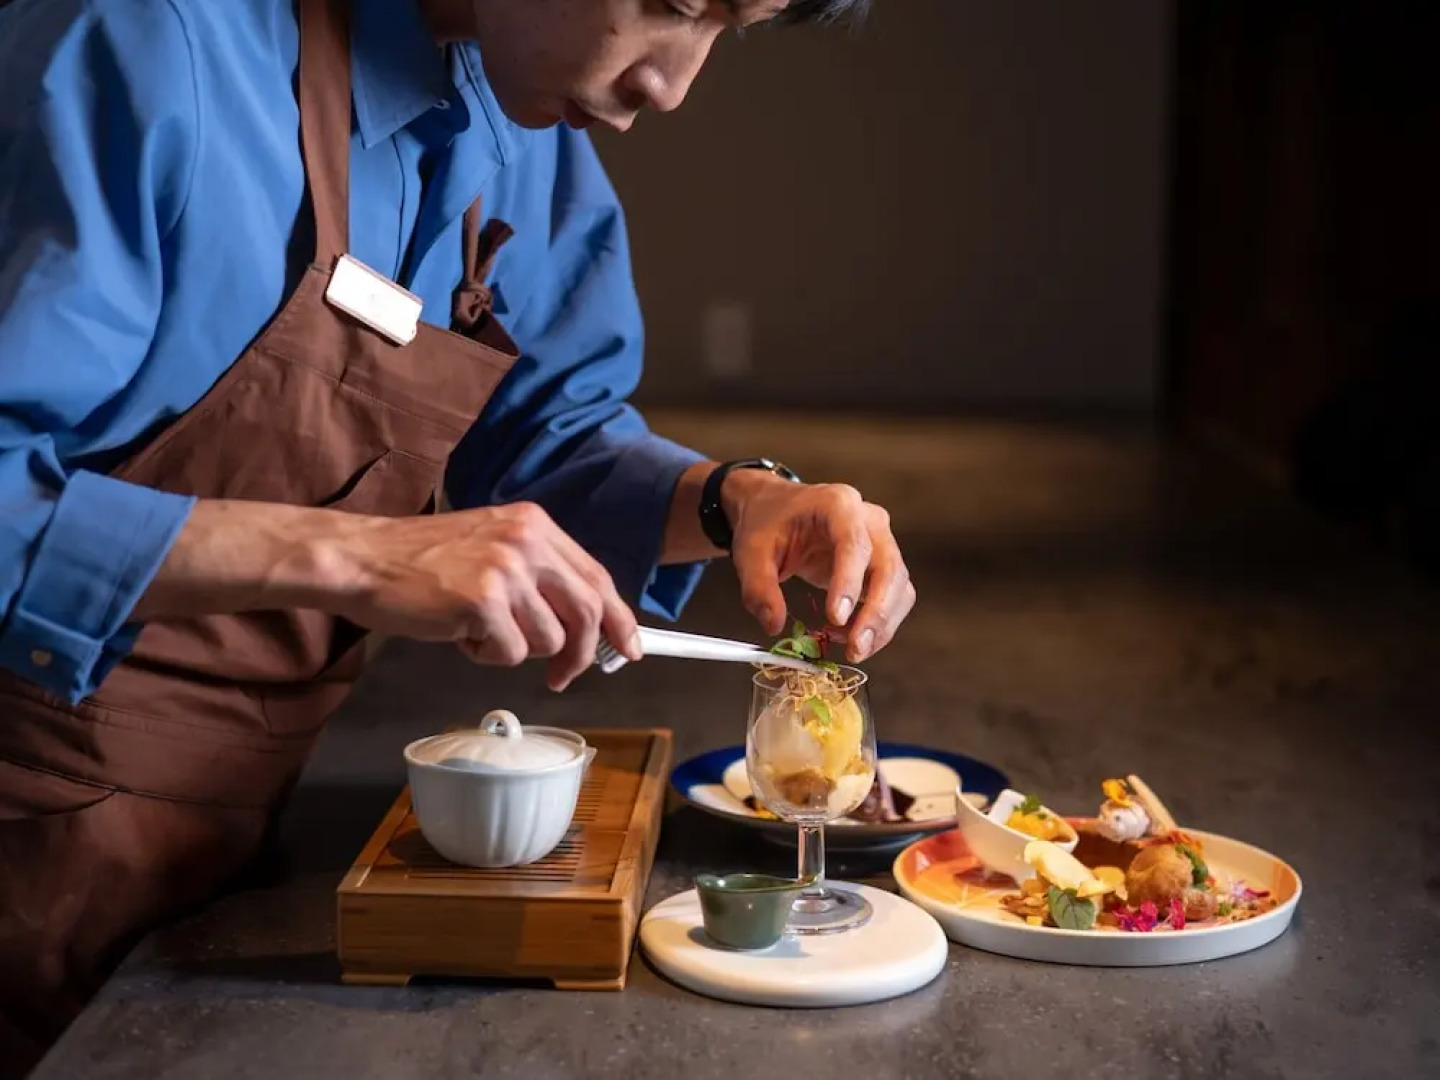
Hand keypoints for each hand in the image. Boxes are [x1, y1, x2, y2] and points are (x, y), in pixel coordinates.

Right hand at [328, 502, 638, 690]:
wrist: (362, 559)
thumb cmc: (420, 562)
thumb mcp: (491, 548)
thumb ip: (539, 576)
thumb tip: (586, 625)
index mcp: (535, 524)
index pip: (596, 576)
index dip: (618, 618)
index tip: (629, 648)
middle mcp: (527, 541)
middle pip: (587, 612)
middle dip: (582, 654)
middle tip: (563, 675)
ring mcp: (506, 569)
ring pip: (549, 640)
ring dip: (516, 650)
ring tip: (478, 630)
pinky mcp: (482, 601)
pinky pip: (510, 654)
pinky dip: (486, 656)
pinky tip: (459, 634)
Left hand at [723, 474, 914, 662]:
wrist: (778, 509)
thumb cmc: (769, 523)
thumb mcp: (751, 551)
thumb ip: (758, 587)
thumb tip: (773, 624)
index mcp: (837, 505)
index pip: (853, 544)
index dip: (849, 582)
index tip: (835, 618)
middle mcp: (869, 520)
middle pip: (889, 568)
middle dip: (876, 613)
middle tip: (854, 648)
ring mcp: (881, 541)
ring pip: (899, 586)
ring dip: (882, 624)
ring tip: (853, 650)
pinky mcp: (882, 565)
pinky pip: (894, 597)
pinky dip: (880, 623)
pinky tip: (852, 638)